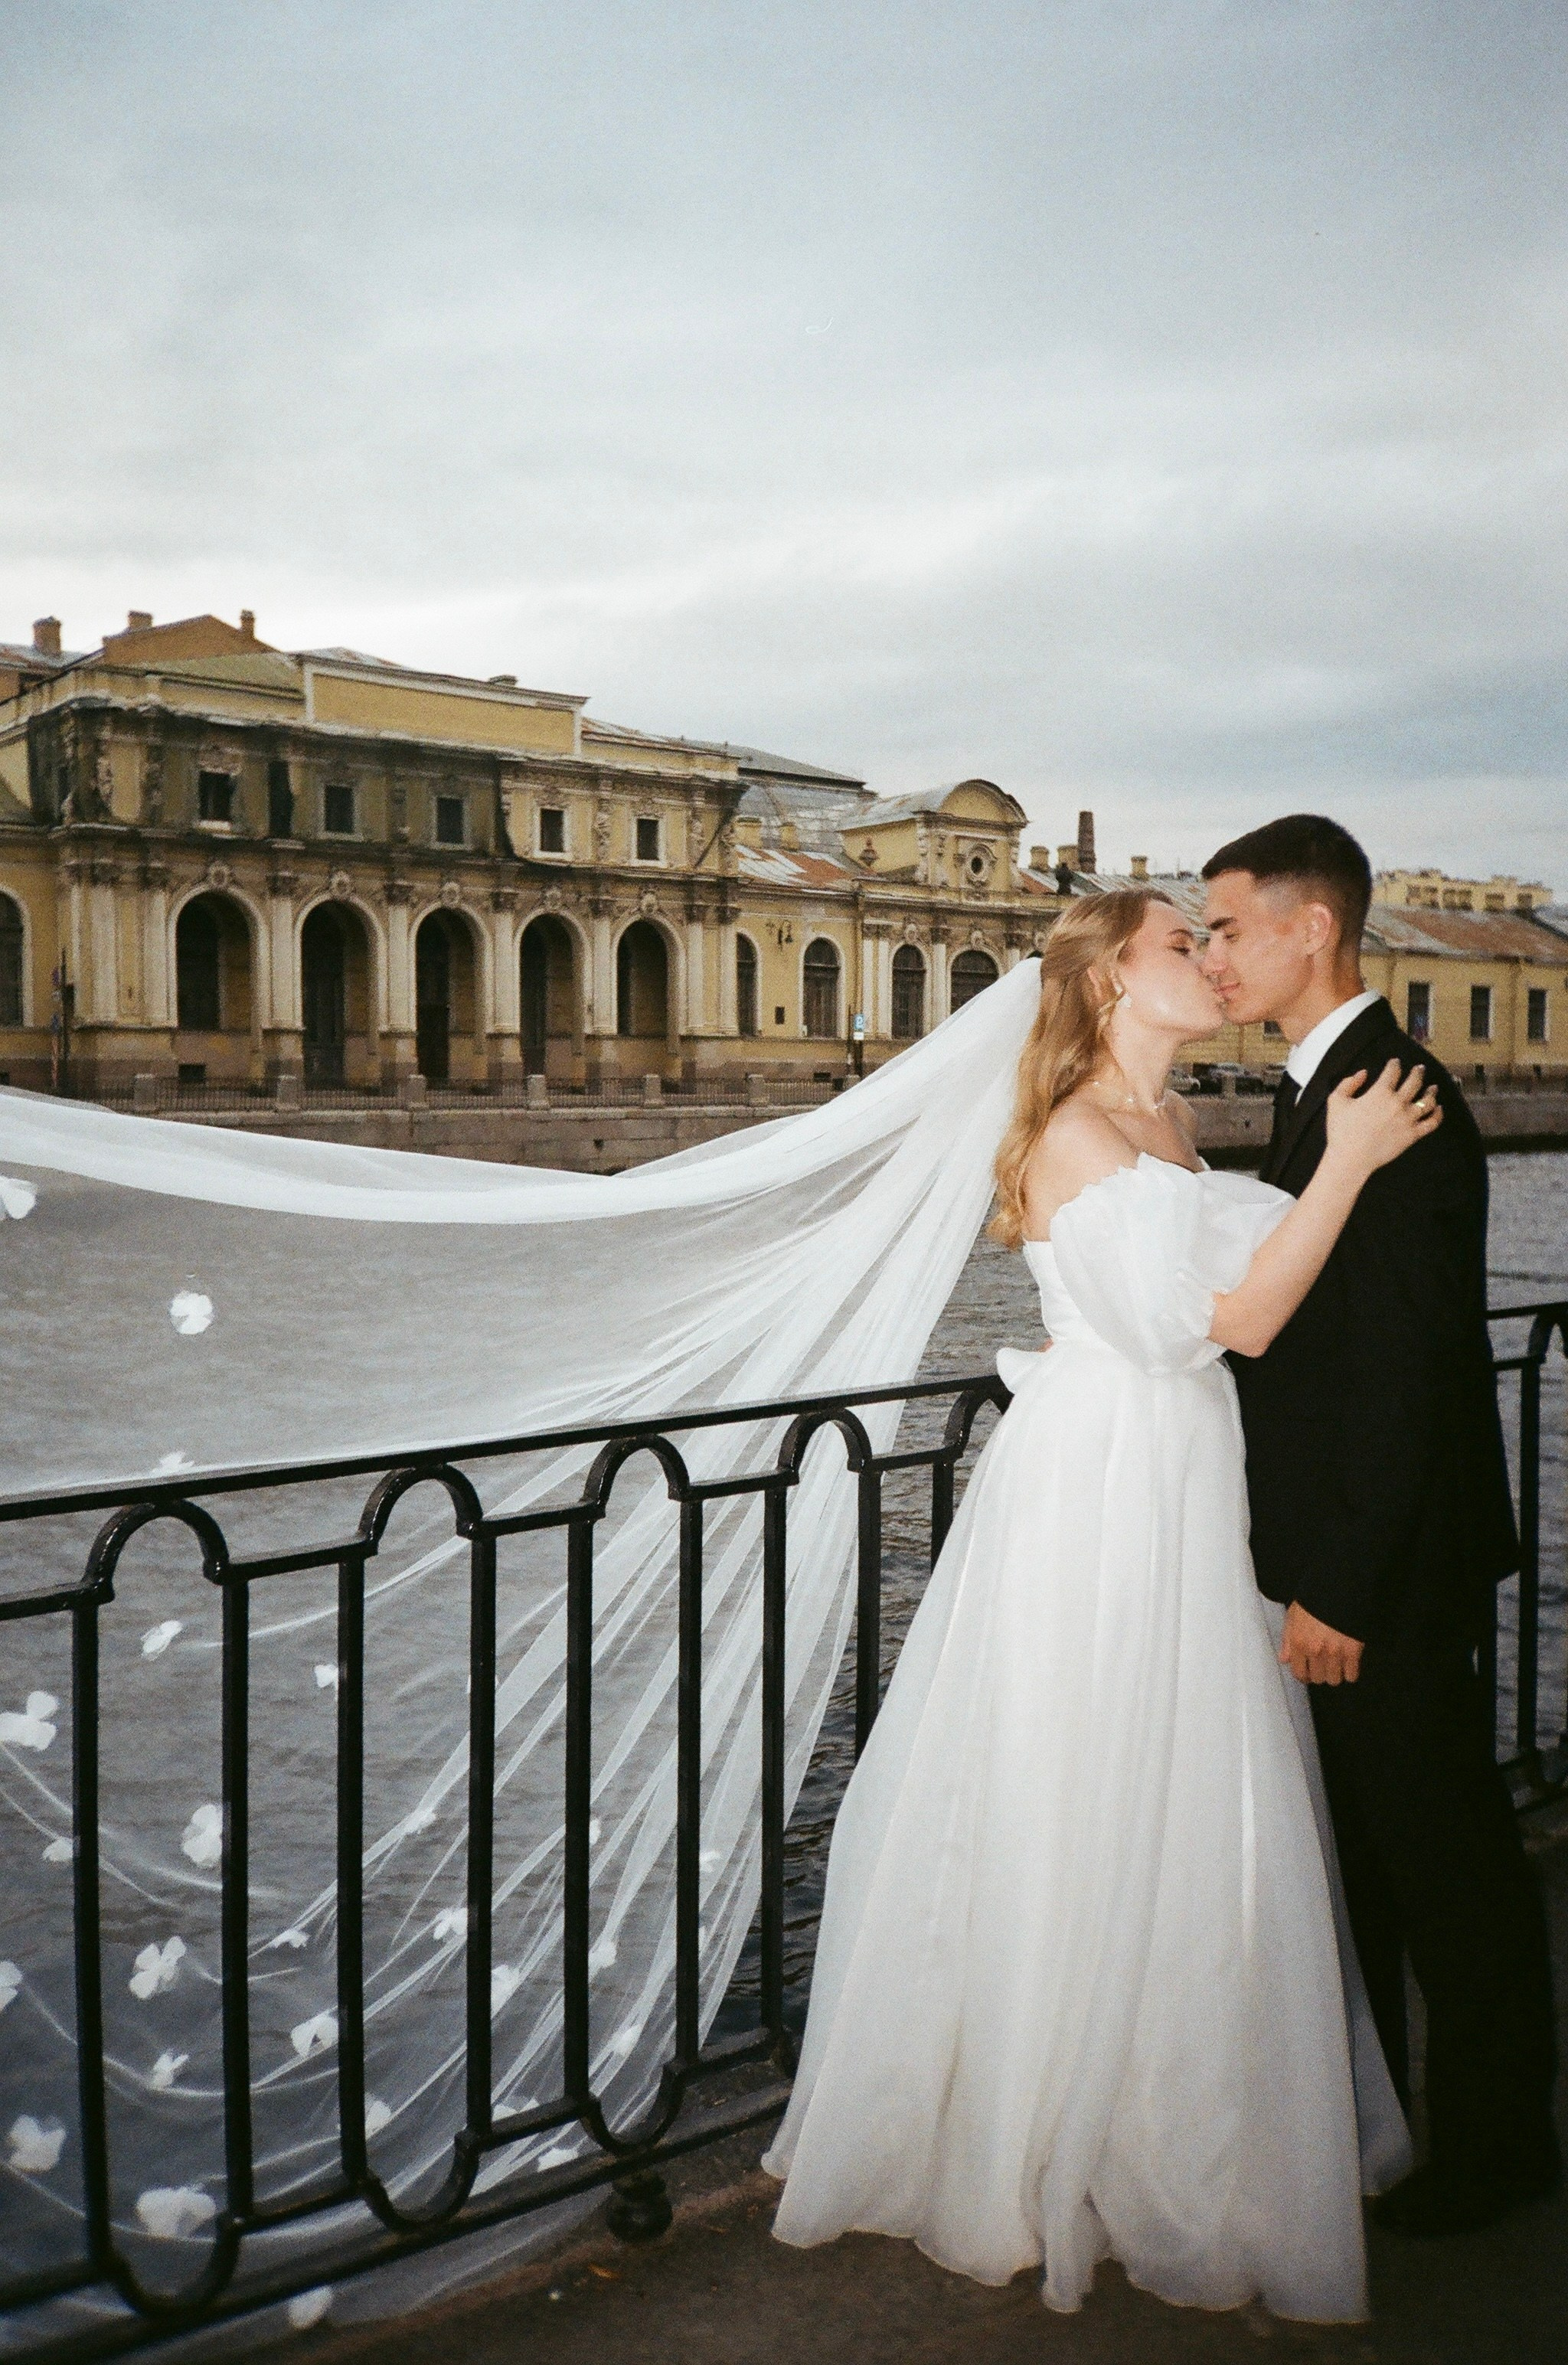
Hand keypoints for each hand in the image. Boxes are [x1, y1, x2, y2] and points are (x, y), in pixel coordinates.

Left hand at [1279, 1600, 1363, 1684]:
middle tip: (1323, 1665)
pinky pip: (1351, 1675)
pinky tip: (1348, 1663)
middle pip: (1318, 1679)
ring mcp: (1334, 1653)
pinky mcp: (1353, 1651)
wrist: (1339, 1588)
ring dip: (1335, 1673)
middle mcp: (1315, 1651)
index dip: (1304, 1675)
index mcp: (1298, 1642)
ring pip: (1334, 1680)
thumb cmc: (1313, 1600)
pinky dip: (1350, 1672)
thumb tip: (1284, 1660)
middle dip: (1320, 1673)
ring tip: (1336, 1664)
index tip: (1308, 1673)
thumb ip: (1287, 1641)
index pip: (1299, 1673)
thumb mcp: (1293, 1616)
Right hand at [1322, 1058, 1441, 1175]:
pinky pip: (1431, 1122)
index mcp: (1380, 1092)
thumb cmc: (1341, 1131)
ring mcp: (1408, 1119)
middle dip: (1418, 1072)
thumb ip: (1348, 1083)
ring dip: (1431, 1091)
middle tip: (1420, 1068)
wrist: (1351, 1158)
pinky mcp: (1412, 1135)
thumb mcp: (1336, 1101)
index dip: (1395, 1064)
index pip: (1393, 1072)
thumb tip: (1363, 1074)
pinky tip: (1439, 1109)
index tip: (1395, 1062)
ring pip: (1427, 1101)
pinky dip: (1438, 1114)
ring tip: (1433, 1087)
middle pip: (1414, 1082)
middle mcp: (1397, 1103)